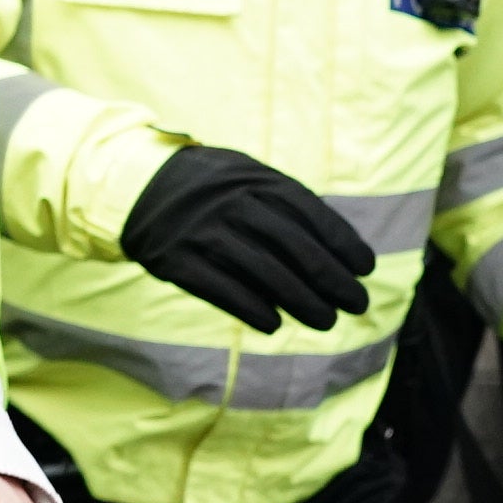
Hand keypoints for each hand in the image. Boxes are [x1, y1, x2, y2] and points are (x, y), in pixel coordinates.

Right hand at [117, 145, 379, 332]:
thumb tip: (337, 251)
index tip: (365, 269)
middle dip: (332, 280)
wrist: (136, 187)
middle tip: (357, 304)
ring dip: (301, 302)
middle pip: (294, 248)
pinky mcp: (177, 261)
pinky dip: (253, 309)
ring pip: (264, 273)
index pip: (310, 213)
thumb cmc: (209, 188)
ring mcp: (203, 233)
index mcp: (254, 180)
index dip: (343, 243)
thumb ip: (287, 205)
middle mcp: (232, 205)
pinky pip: (222, 290)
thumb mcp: (246, 177)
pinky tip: (274, 324)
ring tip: (326, 321)